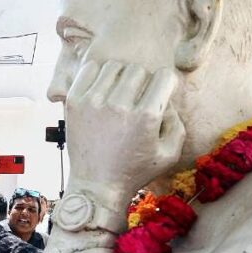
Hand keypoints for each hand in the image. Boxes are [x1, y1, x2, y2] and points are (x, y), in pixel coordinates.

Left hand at [65, 60, 184, 213]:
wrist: (96, 185)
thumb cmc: (134, 171)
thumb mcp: (169, 154)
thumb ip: (177, 122)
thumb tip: (166, 97)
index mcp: (145, 116)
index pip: (164, 76)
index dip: (166, 84)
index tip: (159, 94)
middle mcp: (118, 105)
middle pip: (138, 69)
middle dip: (143, 81)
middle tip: (137, 98)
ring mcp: (93, 102)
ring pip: (114, 66)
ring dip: (120, 77)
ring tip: (118, 95)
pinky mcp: (74, 101)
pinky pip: (89, 69)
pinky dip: (97, 75)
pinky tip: (101, 91)